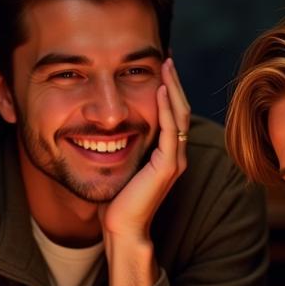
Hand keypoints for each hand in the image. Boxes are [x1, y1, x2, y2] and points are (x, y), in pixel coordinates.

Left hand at [101, 59, 190, 285]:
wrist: (121, 229)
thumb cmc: (116, 202)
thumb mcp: (118, 165)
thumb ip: (121, 146)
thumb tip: (104, 127)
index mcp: (165, 154)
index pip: (172, 113)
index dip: (167, 89)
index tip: (159, 66)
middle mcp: (175, 155)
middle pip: (180, 108)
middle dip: (173, 81)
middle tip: (166, 56)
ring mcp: (174, 160)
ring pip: (179, 115)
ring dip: (173, 87)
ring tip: (166, 64)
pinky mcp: (167, 166)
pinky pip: (171, 129)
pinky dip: (166, 107)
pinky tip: (160, 88)